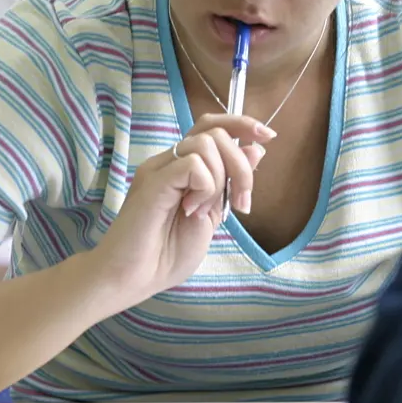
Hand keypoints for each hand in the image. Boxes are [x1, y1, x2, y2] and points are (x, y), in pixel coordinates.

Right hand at [92, 113, 272, 306]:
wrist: (133, 278)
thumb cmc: (166, 254)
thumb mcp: (212, 216)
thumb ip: (229, 184)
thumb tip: (256, 150)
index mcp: (182, 167)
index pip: (211, 126)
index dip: (241, 124)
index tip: (268, 136)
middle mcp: (168, 160)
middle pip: (215, 131)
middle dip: (240, 165)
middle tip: (241, 204)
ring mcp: (159, 168)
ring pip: (206, 144)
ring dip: (221, 179)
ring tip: (206, 211)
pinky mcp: (153, 181)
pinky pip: (192, 164)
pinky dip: (204, 187)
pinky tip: (191, 211)